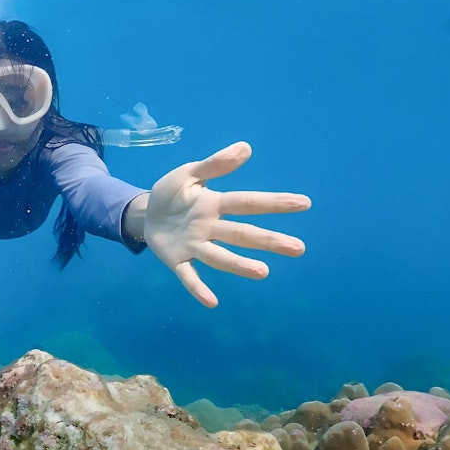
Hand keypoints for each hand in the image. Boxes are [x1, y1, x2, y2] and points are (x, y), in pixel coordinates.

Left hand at [141, 141, 310, 306]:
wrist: (145, 214)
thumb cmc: (172, 194)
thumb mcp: (188, 174)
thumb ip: (214, 165)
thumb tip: (245, 147)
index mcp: (215, 204)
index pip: (248, 203)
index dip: (274, 202)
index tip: (304, 203)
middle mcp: (210, 228)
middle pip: (241, 235)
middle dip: (269, 241)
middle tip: (298, 248)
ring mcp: (194, 246)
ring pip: (219, 256)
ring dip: (239, 265)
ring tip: (263, 273)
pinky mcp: (177, 261)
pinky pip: (188, 276)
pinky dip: (198, 288)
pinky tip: (211, 302)